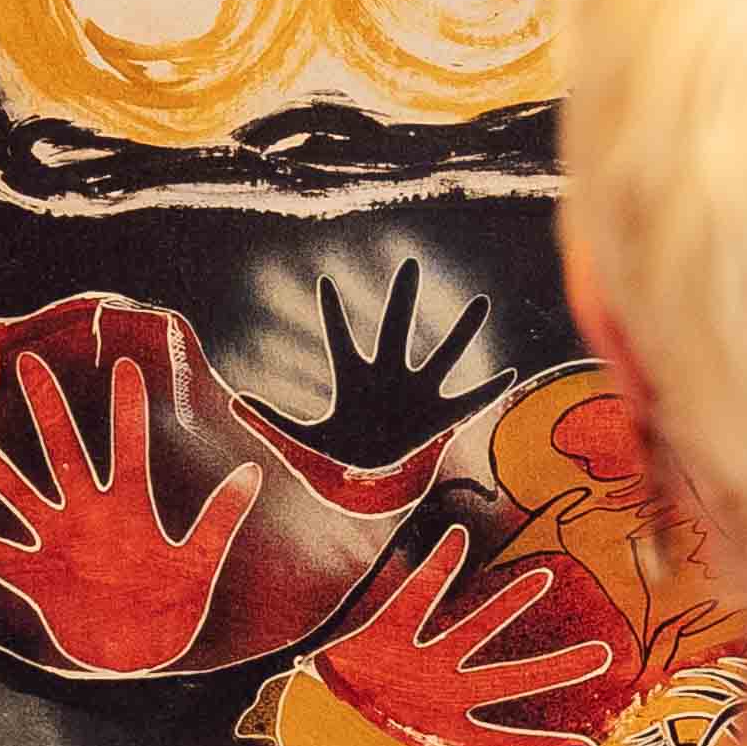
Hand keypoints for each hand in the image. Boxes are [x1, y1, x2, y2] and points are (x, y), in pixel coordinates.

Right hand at [0, 346, 266, 678]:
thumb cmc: (172, 608)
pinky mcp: (36, 578)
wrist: (141, 655)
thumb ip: (220, 519)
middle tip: (28, 364)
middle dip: (47, 410)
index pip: (128, 449)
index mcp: (130, 509)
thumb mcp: (199, 563)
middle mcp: (88, 516)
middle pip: (64, 452)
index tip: (125, 365)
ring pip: (18, 494)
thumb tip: (252, 471)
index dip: (127, 410)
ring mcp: (57, 543)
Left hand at [277, 250, 507, 483]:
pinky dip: (491, 391)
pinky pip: (470, 401)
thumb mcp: (300, 440)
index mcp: (353, 379)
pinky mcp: (439, 418)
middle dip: (402, 300)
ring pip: (443, 356)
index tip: (326, 283)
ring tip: (482, 302)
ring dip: (463, 332)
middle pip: (395, 331)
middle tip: (409, 266)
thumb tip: (234, 401)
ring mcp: (417, 394)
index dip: (332, 314)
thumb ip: (270, 420)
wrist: (367, 479)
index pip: (339, 339)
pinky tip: (512, 375)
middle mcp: (388, 377)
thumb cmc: (334, 454)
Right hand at [308, 521, 617, 745]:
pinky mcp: (384, 633)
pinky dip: (435, 568)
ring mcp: (417, 661)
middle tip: (604, 654)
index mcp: (443, 734)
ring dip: (508, 605)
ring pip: (474, 629)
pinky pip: (415, 596)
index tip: (587, 745)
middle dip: (557, 669)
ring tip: (545, 578)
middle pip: (512, 680)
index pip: (506, 741)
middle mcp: (441, 693)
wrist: (283, 728)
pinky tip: (458, 537)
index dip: (544, 743)